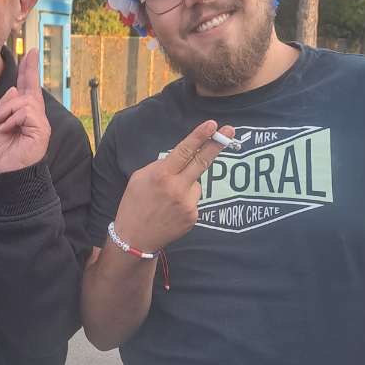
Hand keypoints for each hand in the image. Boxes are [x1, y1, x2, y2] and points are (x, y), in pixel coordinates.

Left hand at [0, 48, 50, 173]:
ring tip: (1, 126)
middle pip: (29, 89)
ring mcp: (40, 122)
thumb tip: (15, 89)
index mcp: (25, 113)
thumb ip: (4, 105)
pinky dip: (11, 119)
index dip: (29, 69)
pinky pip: (25, 112)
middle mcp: (35, 115)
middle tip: (16, 83)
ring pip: (23, 101)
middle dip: (22, 80)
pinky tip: (7, 130)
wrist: (6, 172)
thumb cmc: (3, 152)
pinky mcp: (41, 129)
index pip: (28, 87)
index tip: (31, 52)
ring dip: (6, 111)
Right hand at [112, 119, 234, 251]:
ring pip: (195, 184)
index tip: (212, 125)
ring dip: (186, 185)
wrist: (134, 239)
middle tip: (230, 131)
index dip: (199, 136)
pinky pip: (194, 200)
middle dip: (216, 145)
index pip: (184, 151)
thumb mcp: (138, 178)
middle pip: (202, 162)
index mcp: (161, 175)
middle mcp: (176, 189)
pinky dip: (185, 200)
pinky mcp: (193, 217)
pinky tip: (171, 210)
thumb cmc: (134, 205)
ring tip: (167, 199)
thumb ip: (160, 166)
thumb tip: (180, 158)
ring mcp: (187, 204)